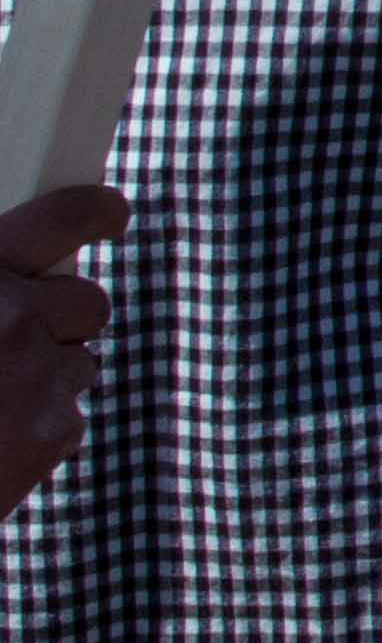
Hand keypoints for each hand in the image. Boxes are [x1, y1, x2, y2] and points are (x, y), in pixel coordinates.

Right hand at [0, 184, 125, 519]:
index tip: (110, 213)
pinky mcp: (56, 430)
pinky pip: (67, 411)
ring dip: (44, 375)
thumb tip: (8, 280)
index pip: (63, 218)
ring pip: (78, 360)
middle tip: (22, 338)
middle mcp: (14, 318)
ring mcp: (40, 377)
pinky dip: (37, 423)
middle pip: (88, 301)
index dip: (93, 212)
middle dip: (64, 319)